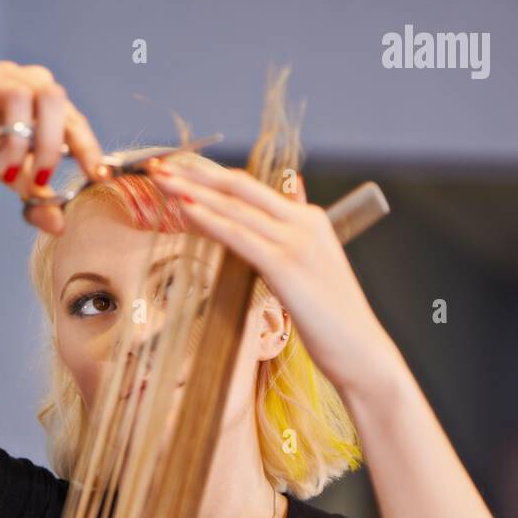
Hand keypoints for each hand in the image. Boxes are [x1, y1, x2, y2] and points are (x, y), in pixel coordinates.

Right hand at [0, 62, 108, 231]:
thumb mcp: (7, 172)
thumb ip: (33, 195)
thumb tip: (59, 225)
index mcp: (40, 99)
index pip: (74, 118)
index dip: (90, 147)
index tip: (98, 177)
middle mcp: (20, 81)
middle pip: (54, 99)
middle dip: (54, 145)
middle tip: (42, 181)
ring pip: (21, 95)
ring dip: (20, 142)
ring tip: (6, 173)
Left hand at [144, 158, 406, 400]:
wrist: (362, 352)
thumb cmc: (333, 320)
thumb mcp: (313, 268)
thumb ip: (295, 235)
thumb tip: (290, 196)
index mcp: (309, 218)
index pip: (250, 187)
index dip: (209, 175)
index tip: (177, 169)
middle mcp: (304, 222)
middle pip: (238, 187)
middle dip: (194, 174)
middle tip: (155, 165)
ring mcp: (296, 242)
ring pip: (235, 207)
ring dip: (193, 191)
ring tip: (159, 180)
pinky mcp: (286, 267)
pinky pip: (239, 237)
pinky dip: (210, 221)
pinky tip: (185, 210)